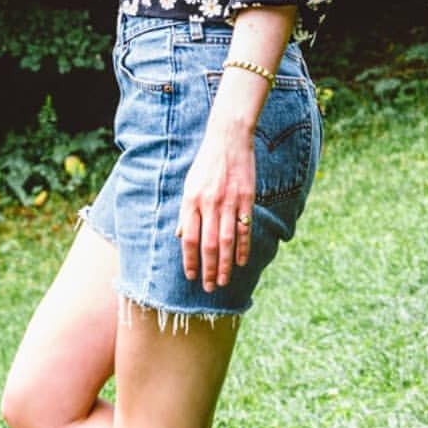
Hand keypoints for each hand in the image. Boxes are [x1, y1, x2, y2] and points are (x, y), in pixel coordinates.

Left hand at [176, 123, 255, 291]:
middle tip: (209, 288)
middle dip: (208, 269)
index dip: (189, 260)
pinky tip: (241, 261)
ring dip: (224, 264)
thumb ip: (186, 211)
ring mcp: (229, 201)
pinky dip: (243, 247)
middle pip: (208, 244)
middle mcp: (209, 203)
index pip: (189, 239)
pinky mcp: (246, 198)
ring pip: (226, 240)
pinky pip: (244, 227)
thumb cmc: (206, 163)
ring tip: (223, 281)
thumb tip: (180, 236)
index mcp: (191, 200)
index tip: (190, 276)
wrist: (228, 139)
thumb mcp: (189, 184)